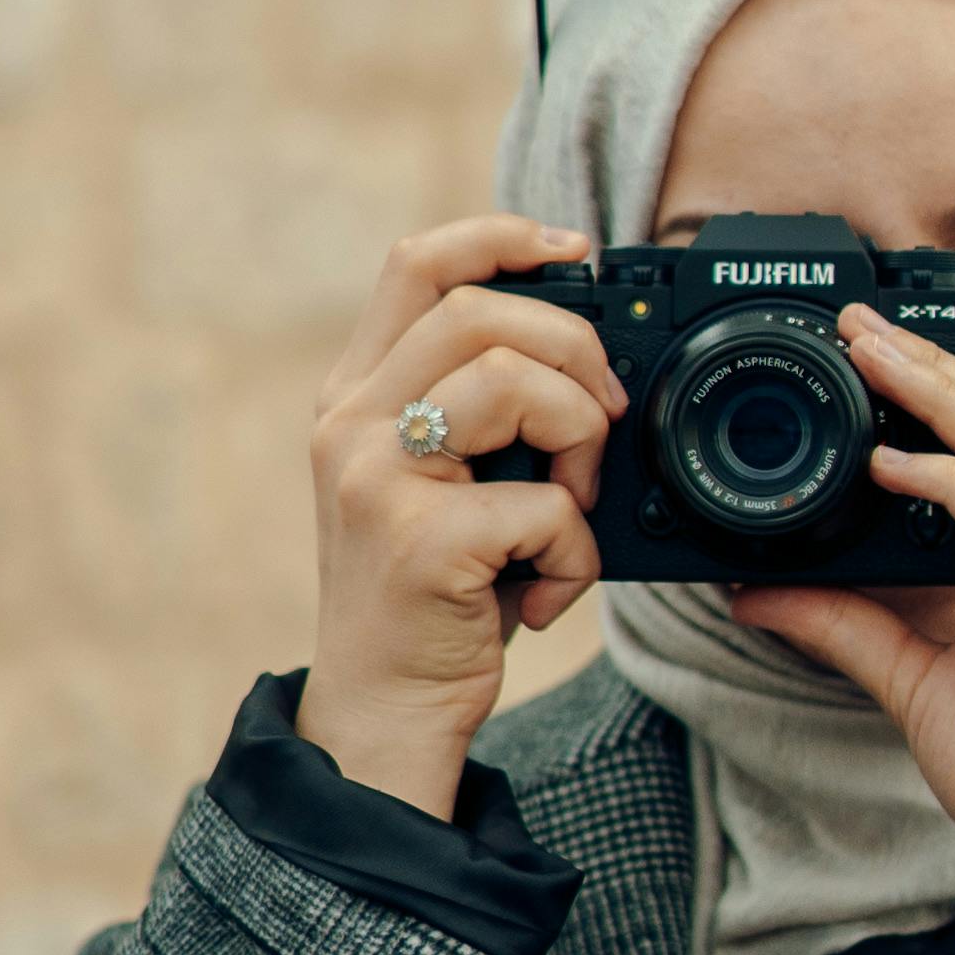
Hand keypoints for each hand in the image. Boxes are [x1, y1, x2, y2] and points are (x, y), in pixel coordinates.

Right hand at [297, 221, 612, 818]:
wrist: (382, 717)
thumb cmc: (433, 600)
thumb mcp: (437, 483)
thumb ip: (477, 409)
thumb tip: (588, 352)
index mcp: (354, 396)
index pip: (417, 264)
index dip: (503, 237)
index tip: (576, 252)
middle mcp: (350, 425)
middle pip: (480, 312)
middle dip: (574, 351)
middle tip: (603, 417)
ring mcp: (377, 480)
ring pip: (513, 384)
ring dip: (581, 442)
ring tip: (574, 507)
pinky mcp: (420, 545)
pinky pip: (544, 505)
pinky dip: (575, 552)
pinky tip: (549, 591)